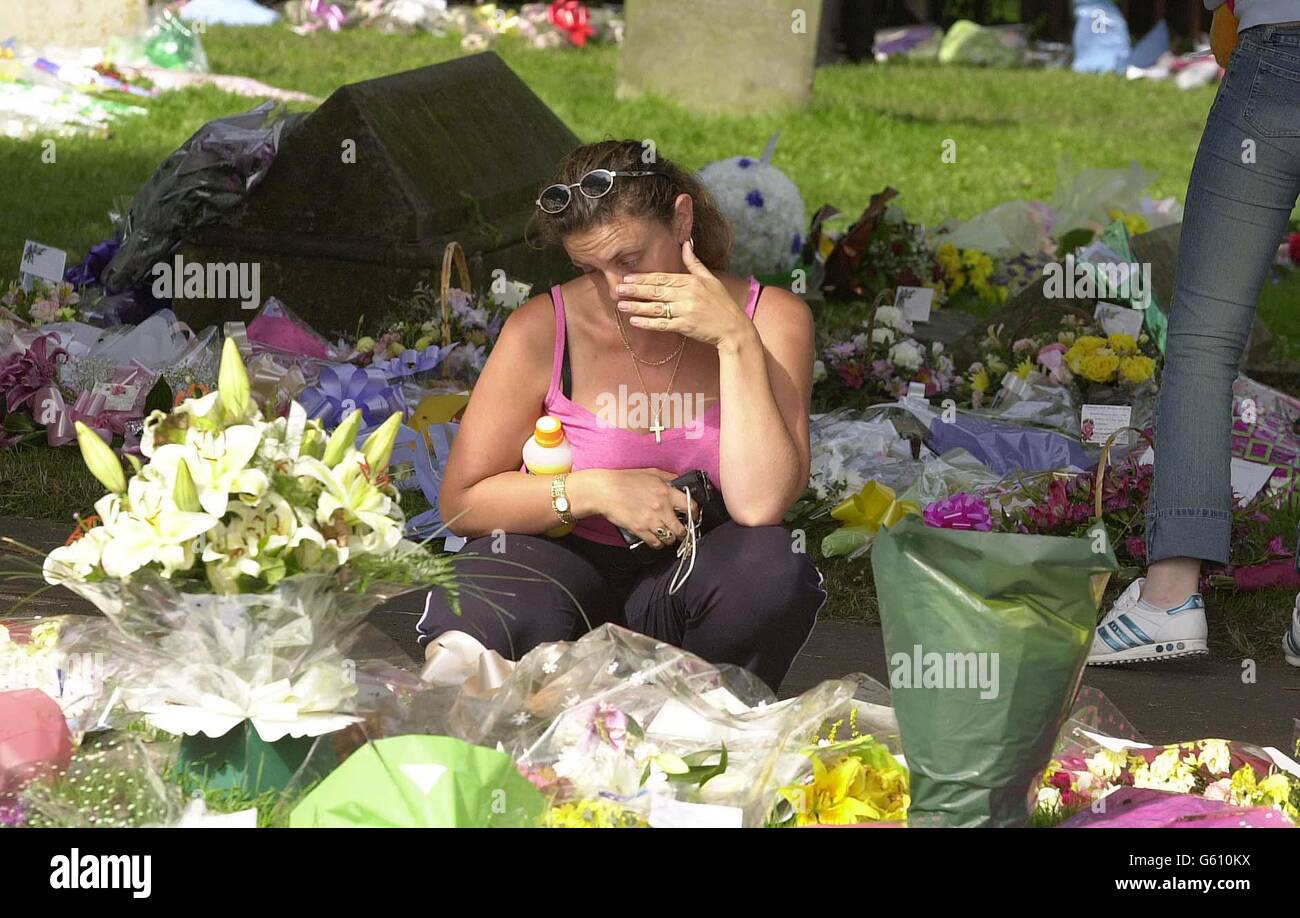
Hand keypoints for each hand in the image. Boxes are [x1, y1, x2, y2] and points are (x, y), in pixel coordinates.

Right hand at [570, 468, 696, 549]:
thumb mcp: (651, 472)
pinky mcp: (640, 530)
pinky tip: (656, 539)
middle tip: (681, 531)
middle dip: (683, 532)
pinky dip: (658, 544)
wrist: (605, 490)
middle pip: (682, 528)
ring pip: (670, 538)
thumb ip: (668, 477)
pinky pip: (655, 543)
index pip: (691, 507)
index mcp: (666, 492)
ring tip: (667, 535)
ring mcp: (651, 520)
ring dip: (670, 539)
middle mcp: (661, 508)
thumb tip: (680, 482)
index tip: (693, 517)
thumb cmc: (625, 480)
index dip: (694, 514)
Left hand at [615, 240, 754, 350]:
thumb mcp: (710, 279)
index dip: (644, 278)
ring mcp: (686, 311)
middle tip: (618, 289)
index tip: (628, 278)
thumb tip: (686, 243)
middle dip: (635, 290)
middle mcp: (687, 294)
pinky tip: (635, 320)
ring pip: (656, 307)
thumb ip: (694, 263)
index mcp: (691, 281)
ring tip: (621, 305)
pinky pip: (662, 324)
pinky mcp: (685, 326)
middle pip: (656, 291)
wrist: (734, 328)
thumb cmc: (722, 304)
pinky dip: (648, 323)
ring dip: (637, 306)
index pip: (663, 278)